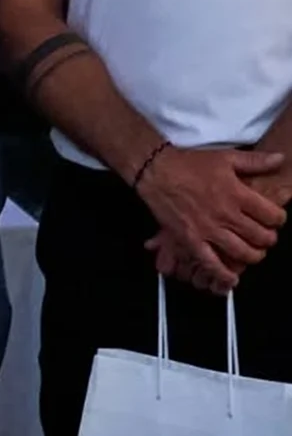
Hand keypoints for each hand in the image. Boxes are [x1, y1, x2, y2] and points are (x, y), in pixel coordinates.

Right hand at [138, 145, 286, 291]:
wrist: (157, 171)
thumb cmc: (189, 163)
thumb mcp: (226, 157)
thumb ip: (255, 161)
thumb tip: (278, 158)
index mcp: (237, 194)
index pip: (271, 215)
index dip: (279, 219)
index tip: (276, 219)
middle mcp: (225, 214)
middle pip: (260, 236)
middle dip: (268, 239)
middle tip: (267, 238)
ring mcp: (208, 229)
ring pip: (241, 252)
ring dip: (253, 256)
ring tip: (254, 253)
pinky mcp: (191, 239)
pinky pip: (210, 263)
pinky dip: (223, 273)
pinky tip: (231, 278)